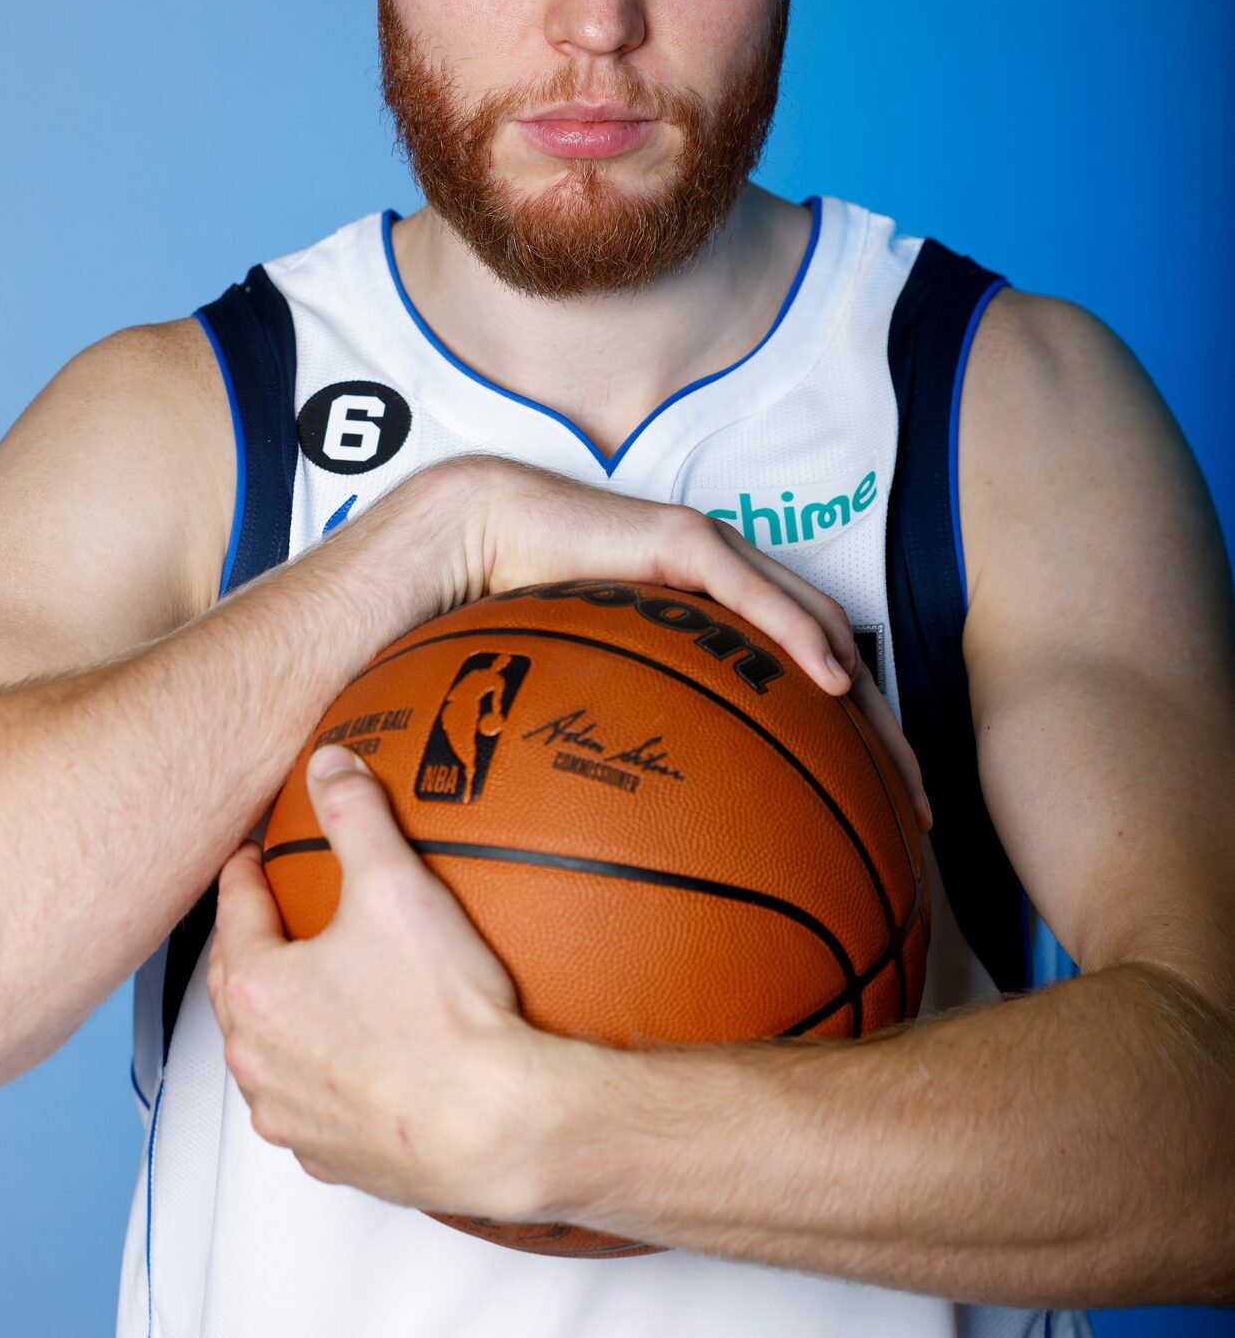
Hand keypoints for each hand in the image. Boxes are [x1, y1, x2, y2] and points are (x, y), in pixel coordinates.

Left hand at [208, 744, 548, 1216]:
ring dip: (280, 1015)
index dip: (244, 871)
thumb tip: (329, 764)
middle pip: (235, 982)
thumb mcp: (396, 886)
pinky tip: (357, 1054)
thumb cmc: (442, 1017)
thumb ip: (356, 814)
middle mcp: (257, 1058)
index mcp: (258, 988)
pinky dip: (319, 1073)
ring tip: (317, 983)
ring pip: (265, 1050)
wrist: (492, 1124)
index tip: (253, 854)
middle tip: (273, 912)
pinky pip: (307, 1102)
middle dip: (249, 941)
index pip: (234, 909)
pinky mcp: (327, 1154)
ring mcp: (288, 1114)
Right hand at [411, 455, 930, 832]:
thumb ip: (615, 755)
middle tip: (914, 814)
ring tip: (896, 766)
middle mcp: (730, 593)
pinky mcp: (685, 539)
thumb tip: (622, 857)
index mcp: (713, 631)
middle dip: (885, 741)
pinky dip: (800, 634)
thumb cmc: (522, 621)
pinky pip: (753, 592)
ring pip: (818, 624)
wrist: (479, 537)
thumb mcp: (583, 704)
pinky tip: (832, 682)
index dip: (852, 752)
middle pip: (836, 664)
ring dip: (867, 697)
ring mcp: (715, 560)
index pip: (806, 692)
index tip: (876, 821)